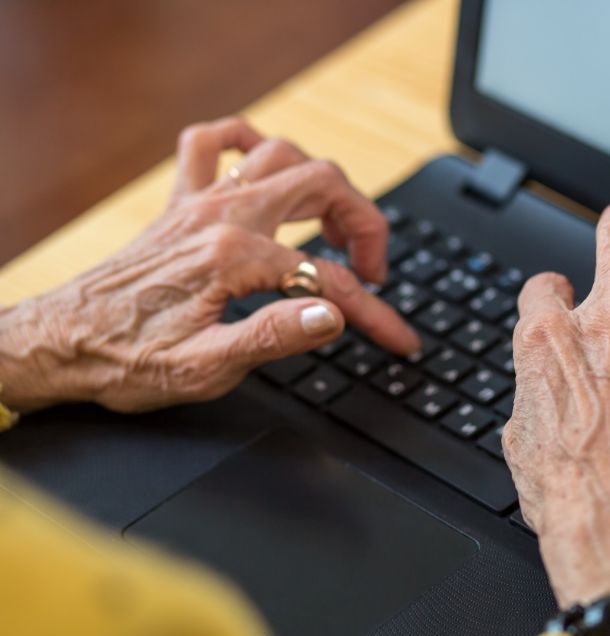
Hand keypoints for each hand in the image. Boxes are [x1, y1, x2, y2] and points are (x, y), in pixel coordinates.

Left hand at [0, 116, 418, 412]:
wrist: (61, 344)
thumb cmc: (127, 361)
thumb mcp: (206, 369)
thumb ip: (274, 336)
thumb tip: (333, 316)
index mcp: (234, 258)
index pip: (327, 280)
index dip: (374, 314)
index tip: (398, 339)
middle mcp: (221, 217)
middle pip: (322, 185)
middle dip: (366, 223)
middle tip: (374, 270)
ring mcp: (200, 203)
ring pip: (281, 154)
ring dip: (322, 182)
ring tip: (337, 227)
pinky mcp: (181, 206)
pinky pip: (211, 143)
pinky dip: (246, 141)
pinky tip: (266, 167)